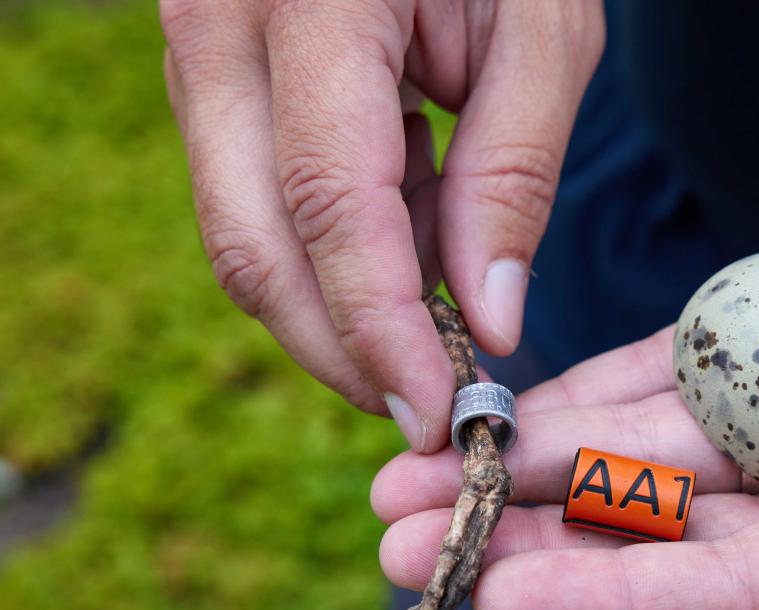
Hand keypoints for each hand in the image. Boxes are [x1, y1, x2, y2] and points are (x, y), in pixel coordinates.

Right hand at [161, 0, 603, 450]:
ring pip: (248, 232)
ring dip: (346, 301)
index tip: (436, 412)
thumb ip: (514, 174)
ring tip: (446, 304)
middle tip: (432, 403)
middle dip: (342, 347)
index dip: (377, 326)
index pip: (325, 201)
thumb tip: (491, 321)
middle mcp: (220, 26)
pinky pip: (262, 199)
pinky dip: (341, 248)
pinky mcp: (220, 79)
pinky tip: (417, 236)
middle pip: (254, 243)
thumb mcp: (544, 30)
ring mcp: (203, 53)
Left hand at [371, 85, 758, 609]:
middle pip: (672, 530)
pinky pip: (675, 371)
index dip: (630, 595)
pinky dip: (589, 390)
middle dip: (536, 535)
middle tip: (401, 537)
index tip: (506, 592)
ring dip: (534, 463)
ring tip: (412, 471)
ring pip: (652, 453)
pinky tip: (505, 403)